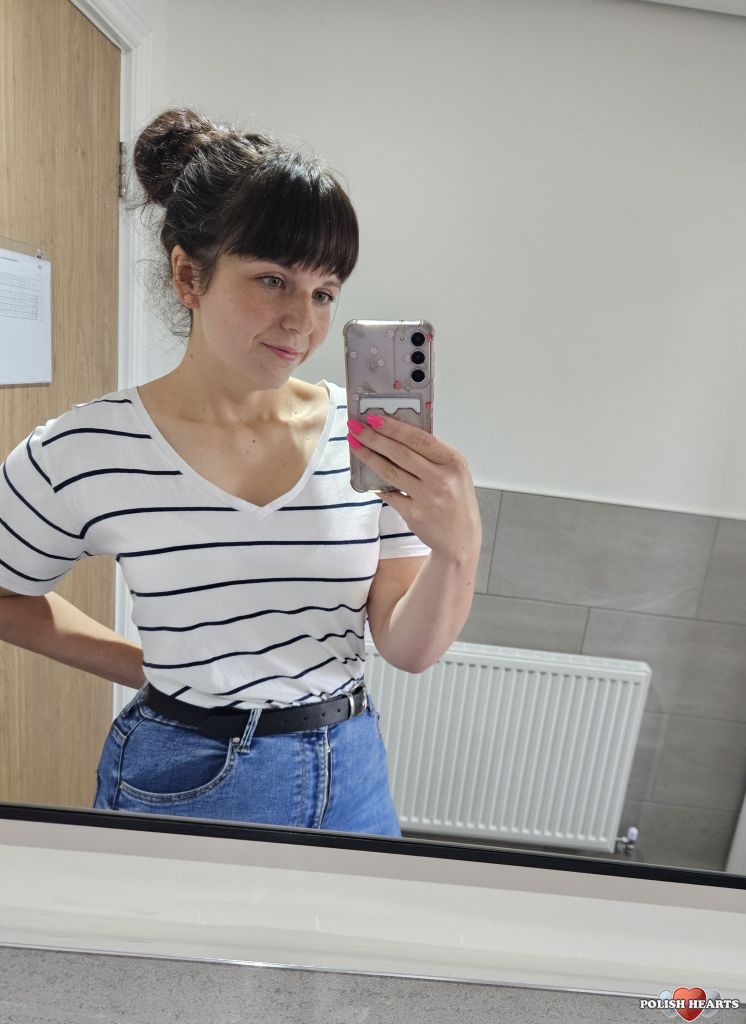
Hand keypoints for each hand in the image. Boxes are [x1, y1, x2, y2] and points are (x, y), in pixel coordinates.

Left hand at [347, 414, 481, 562]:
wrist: (461, 538)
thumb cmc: (456, 501)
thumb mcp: (454, 472)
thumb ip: (432, 455)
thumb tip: (396, 434)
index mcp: (454, 462)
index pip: (420, 438)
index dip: (394, 427)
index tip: (373, 418)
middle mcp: (442, 479)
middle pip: (401, 453)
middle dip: (374, 438)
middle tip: (356, 428)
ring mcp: (427, 498)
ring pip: (391, 472)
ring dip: (369, 457)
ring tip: (355, 445)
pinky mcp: (414, 514)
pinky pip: (389, 494)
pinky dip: (377, 484)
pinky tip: (366, 475)